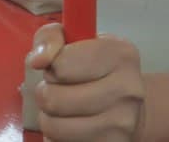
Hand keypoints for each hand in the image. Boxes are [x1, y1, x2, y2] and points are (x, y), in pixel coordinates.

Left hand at [27, 22, 146, 141]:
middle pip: (54, 99)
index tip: (60, 66)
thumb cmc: (95, 68)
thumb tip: (38, 60)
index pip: (62, 64)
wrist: (130, 107)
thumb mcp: (74, 39)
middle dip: (46, 94)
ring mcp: (122, 124)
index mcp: (120, 54)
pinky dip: (58, 137)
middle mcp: (127, 89)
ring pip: (55, 127)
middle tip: (57, 90)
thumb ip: (50, 38)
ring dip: (50, 118)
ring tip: (62, 109)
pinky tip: (72, 125)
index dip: (52, 66)